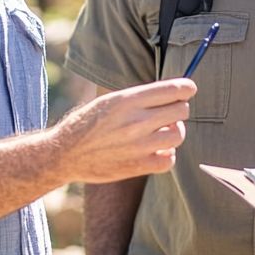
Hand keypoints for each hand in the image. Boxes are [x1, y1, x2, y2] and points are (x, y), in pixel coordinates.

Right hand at [55, 78, 195, 182]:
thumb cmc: (89, 123)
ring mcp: (139, 145)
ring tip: (160, 132)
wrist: (65, 153)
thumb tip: (175, 93)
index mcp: (128, 100)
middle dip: (179, 109)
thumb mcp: (111, 101)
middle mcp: (136, 121)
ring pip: (179, 134)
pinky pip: (170, 159)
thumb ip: (141, 98)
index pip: (174, 89)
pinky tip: (155, 151)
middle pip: (181, 110)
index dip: (187, 88)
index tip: (189, 89)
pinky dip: (166, 155)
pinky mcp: (138, 166)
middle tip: (168, 113)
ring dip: (174, 132)